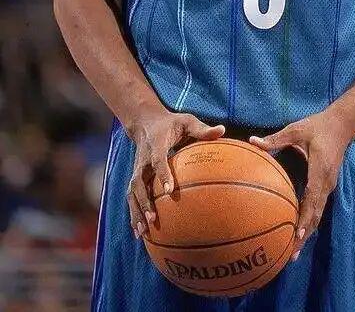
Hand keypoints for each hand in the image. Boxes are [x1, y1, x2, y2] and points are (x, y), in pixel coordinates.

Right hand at [127, 109, 224, 239]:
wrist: (146, 122)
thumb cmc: (171, 123)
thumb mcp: (187, 121)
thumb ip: (202, 129)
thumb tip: (222, 130)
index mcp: (156, 145)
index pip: (158, 161)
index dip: (162, 175)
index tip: (169, 191)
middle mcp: (143, 160)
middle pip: (138, 182)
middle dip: (144, 201)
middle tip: (153, 218)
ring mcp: (137, 170)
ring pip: (132, 193)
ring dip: (136, 212)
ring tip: (143, 232)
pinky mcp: (136, 178)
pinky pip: (132, 198)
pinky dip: (134, 215)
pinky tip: (140, 233)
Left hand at [249, 109, 350, 260]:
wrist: (341, 125)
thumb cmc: (317, 126)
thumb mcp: (296, 130)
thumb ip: (276, 138)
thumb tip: (253, 141)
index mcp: (320, 170)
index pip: (312, 199)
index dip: (305, 219)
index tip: (296, 236)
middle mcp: (326, 183)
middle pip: (316, 215)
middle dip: (305, 236)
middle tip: (291, 254)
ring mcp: (328, 186)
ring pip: (318, 214)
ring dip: (307, 233)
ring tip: (293, 251)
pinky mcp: (326, 186)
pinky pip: (318, 208)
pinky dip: (309, 222)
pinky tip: (298, 231)